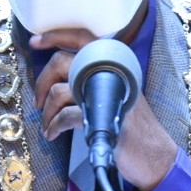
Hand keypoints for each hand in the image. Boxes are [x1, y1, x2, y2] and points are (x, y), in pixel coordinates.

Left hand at [31, 30, 177, 190]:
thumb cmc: (132, 127)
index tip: (36, 41)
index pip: (83, 39)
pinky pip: (65, 116)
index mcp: (114, 64)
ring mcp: (107, 94)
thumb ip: (92, 81)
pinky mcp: (102, 117)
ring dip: (47, 111)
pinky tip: (52, 134)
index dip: (57, 35)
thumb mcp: (115, 95)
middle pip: (63, 62)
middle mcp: (111, 73)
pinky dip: (54, 126)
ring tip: (48, 125)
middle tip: (38, 101)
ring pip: (60, 91)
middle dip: (43, 82)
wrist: (154, 155)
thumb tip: (57, 78)